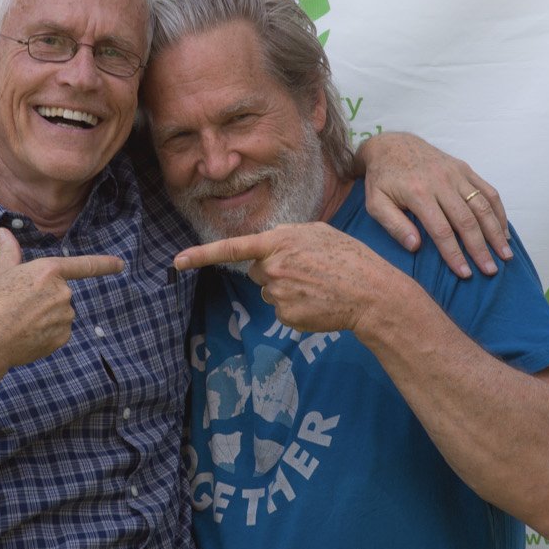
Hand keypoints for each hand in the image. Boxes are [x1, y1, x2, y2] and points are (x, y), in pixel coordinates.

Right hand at [0, 229, 125, 368]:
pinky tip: (25, 336)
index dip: (104, 264)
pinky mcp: (62, 338)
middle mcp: (63, 293)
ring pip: (59, 313)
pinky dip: (45, 334)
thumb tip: (2, 231)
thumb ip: (8, 251)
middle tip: (16, 306)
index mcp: (49, 271)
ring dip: (44, 317)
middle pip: (60, 293)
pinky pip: (57, 332)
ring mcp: (65, 317)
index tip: (121, 264)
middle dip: (43, 299)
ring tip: (18, 322)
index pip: (84, 265)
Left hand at [174, 223, 397, 334]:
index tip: (177, 261)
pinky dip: (296, 306)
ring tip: (318, 285)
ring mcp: (278, 294)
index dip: (201, 255)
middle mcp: (272, 268)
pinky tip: (318, 301)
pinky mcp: (285, 315)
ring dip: (287, 288)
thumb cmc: (348, 258)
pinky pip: (281, 309)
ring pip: (269, 291)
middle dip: (275, 270)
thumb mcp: (317, 233)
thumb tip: (266, 248)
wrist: (371, 293)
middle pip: (257, 271)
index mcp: (279, 242)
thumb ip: (286, 236)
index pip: (232, 248)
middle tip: (308, 270)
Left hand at [356, 132, 509, 277]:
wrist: (391, 144)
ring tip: (505, 255)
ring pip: (483, 205)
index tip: (465, 273)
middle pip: (467, 220)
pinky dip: (499, 212)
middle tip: (490, 271)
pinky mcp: (464, 168)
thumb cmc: (382, 179)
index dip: (454, 253)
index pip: (441, 230)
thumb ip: (394, 225)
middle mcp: (441, 182)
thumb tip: (416, 247)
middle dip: (480, 248)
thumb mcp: (375, 203)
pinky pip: (488, 190)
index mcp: (418, 193)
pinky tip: (504, 231)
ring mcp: (456, 173)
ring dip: (496, 232)